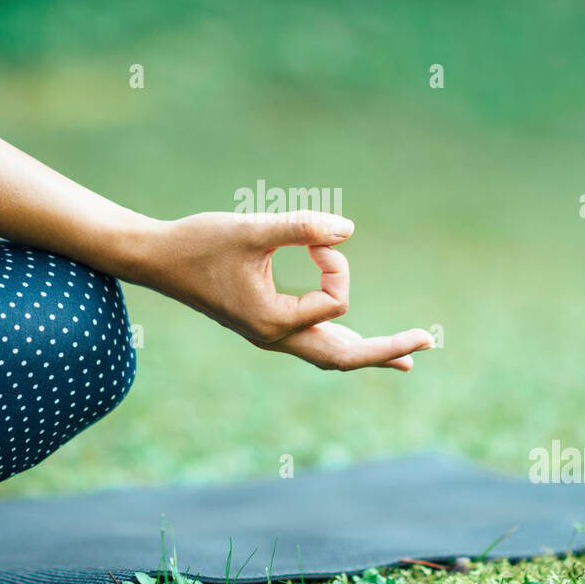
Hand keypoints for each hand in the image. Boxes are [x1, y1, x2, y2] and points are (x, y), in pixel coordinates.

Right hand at [137, 212, 433, 370]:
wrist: (156, 258)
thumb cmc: (199, 242)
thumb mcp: (252, 229)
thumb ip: (301, 226)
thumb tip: (347, 231)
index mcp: (273, 322)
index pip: (335, 301)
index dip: (336, 265)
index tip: (316, 239)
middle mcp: (275, 337)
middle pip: (344, 357)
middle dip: (387, 349)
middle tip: (429, 342)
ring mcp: (271, 336)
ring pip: (331, 355)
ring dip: (370, 352)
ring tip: (409, 355)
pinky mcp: (266, 325)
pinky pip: (315, 343)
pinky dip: (345, 342)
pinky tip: (363, 343)